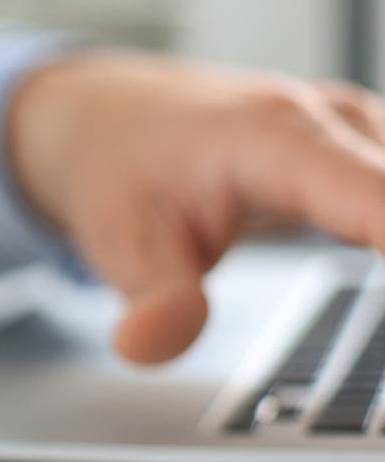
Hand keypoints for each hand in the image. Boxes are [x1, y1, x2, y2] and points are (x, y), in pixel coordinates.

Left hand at [8, 50, 384, 364]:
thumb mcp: (118, 238)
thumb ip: (153, 299)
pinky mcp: (371, 149)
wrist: (105, 113)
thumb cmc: (118, 165)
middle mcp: (334, 121)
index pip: (381, 199)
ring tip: (383, 328)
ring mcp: (360, 129)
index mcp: (279, 138)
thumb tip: (147, 347)